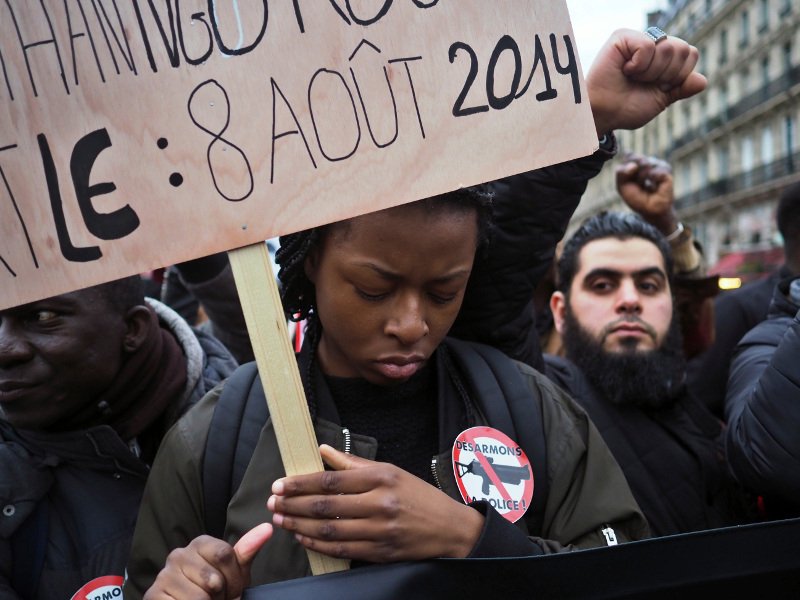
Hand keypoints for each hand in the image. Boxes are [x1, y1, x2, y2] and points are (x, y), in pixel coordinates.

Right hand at [143, 524, 272, 599]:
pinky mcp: (153, 595)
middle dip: (222, 595)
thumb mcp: (235, 572)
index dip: (235, 579)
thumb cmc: (216, 590)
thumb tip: (267, 527)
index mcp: (199, 544)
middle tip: (217, 598)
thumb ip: (247, 551)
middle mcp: (178, 554)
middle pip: (213, 578)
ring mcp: (164, 575)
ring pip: (199, 597)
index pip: (224, 555)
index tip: (233, 588)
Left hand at [268, 444, 483, 561]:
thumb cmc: (418, 496)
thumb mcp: (390, 470)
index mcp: (381, 477)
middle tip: (272, 504)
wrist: (450, 529)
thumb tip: (323, 449)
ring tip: (281, 521)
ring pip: (329, 530)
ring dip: (299, 526)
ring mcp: (379, 530)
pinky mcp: (380, 552)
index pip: (331, 480)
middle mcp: (379, 503)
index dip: (301, 484)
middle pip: (325, 506)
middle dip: (293, 505)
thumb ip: (353, 463)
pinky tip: (302, 538)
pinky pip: (341, 549)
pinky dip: (317, 544)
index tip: (280, 485)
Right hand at [587, 29, 706, 135]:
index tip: (658, 88)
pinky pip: (648, 45)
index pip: (691, 54)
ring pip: (668, 48)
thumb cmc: (626, 108)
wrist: (604, 115)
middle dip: (667, 74)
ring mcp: (638, 38)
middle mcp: (652, 43)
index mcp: (663, 56)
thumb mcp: (661, 100)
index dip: (678, 76)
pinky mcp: (623, 37)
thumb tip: (702, 81)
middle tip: (644, 83)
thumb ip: (682, 89)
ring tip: (633, 77)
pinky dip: (639, 65)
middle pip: (683, 49)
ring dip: (651, 72)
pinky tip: (625, 70)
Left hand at [615, 153, 677, 233]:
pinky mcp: (666, 169)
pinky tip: (655, 184)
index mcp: (633, 163)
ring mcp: (656, 163)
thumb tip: (634, 165)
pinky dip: (653, 179)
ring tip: (646, 186)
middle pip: (635, 158)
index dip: (626, 169)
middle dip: (633, 173)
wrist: (651, 209)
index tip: (628, 180)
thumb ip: (621, 173)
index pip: (628, 156)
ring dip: (641, 178)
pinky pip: (655, 171)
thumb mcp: (622, 186)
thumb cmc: (636, 198)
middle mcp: (645, 160)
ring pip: (644, 163)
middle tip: (638, 184)